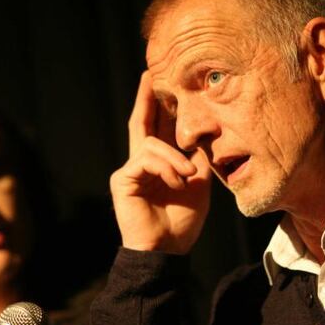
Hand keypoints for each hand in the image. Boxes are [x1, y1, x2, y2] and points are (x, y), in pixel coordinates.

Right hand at [109, 71, 211, 254]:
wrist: (167, 251)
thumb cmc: (182, 221)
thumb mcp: (200, 183)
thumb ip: (198, 157)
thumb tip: (202, 132)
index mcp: (160, 163)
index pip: (159, 127)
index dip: (160, 105)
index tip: (161, 81)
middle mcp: (142, 162)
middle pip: (142, 122)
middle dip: (147, 98)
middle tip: (150, 74)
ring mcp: (130, 170)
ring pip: (151, 143)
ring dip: (175, 158)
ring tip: (188, 178)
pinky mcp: (123, 179)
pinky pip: (146, 159)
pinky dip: (166, 168)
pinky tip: (176, 183)